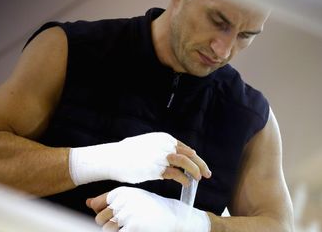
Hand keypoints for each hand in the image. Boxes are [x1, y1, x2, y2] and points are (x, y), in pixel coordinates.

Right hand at [69, 132, 210, 185]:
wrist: (114, 157)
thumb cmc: (128, 152)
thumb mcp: (148, 143)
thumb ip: (161, 147)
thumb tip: (173, 152)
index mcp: (164, 138)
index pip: (184, 147)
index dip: (194, 157)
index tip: (199, 164)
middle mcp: (165, 145)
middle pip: (189, 154)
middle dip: (200, 164)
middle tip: (207, 173)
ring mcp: (161, 156)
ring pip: (185, 162)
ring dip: (195, 170)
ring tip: (199, 178)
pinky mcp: (157, 168)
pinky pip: (175, 174)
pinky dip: (183, 178)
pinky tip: (186, 183)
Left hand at [87, 187, 209, 231]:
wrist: (175, 217)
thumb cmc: (151, 208)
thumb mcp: (131, 200)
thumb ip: (108, 201)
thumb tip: (88, 203)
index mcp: (121, 192)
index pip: (98, 206)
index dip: (106, 214)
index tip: (120, 214)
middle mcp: (122, 200)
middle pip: (99, 219)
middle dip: (110, 224)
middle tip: (128, 222)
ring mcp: (127, 214)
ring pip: (106, 229)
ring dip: (117, 231)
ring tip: (133, 225)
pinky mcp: (132, 227)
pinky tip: (136, 228)